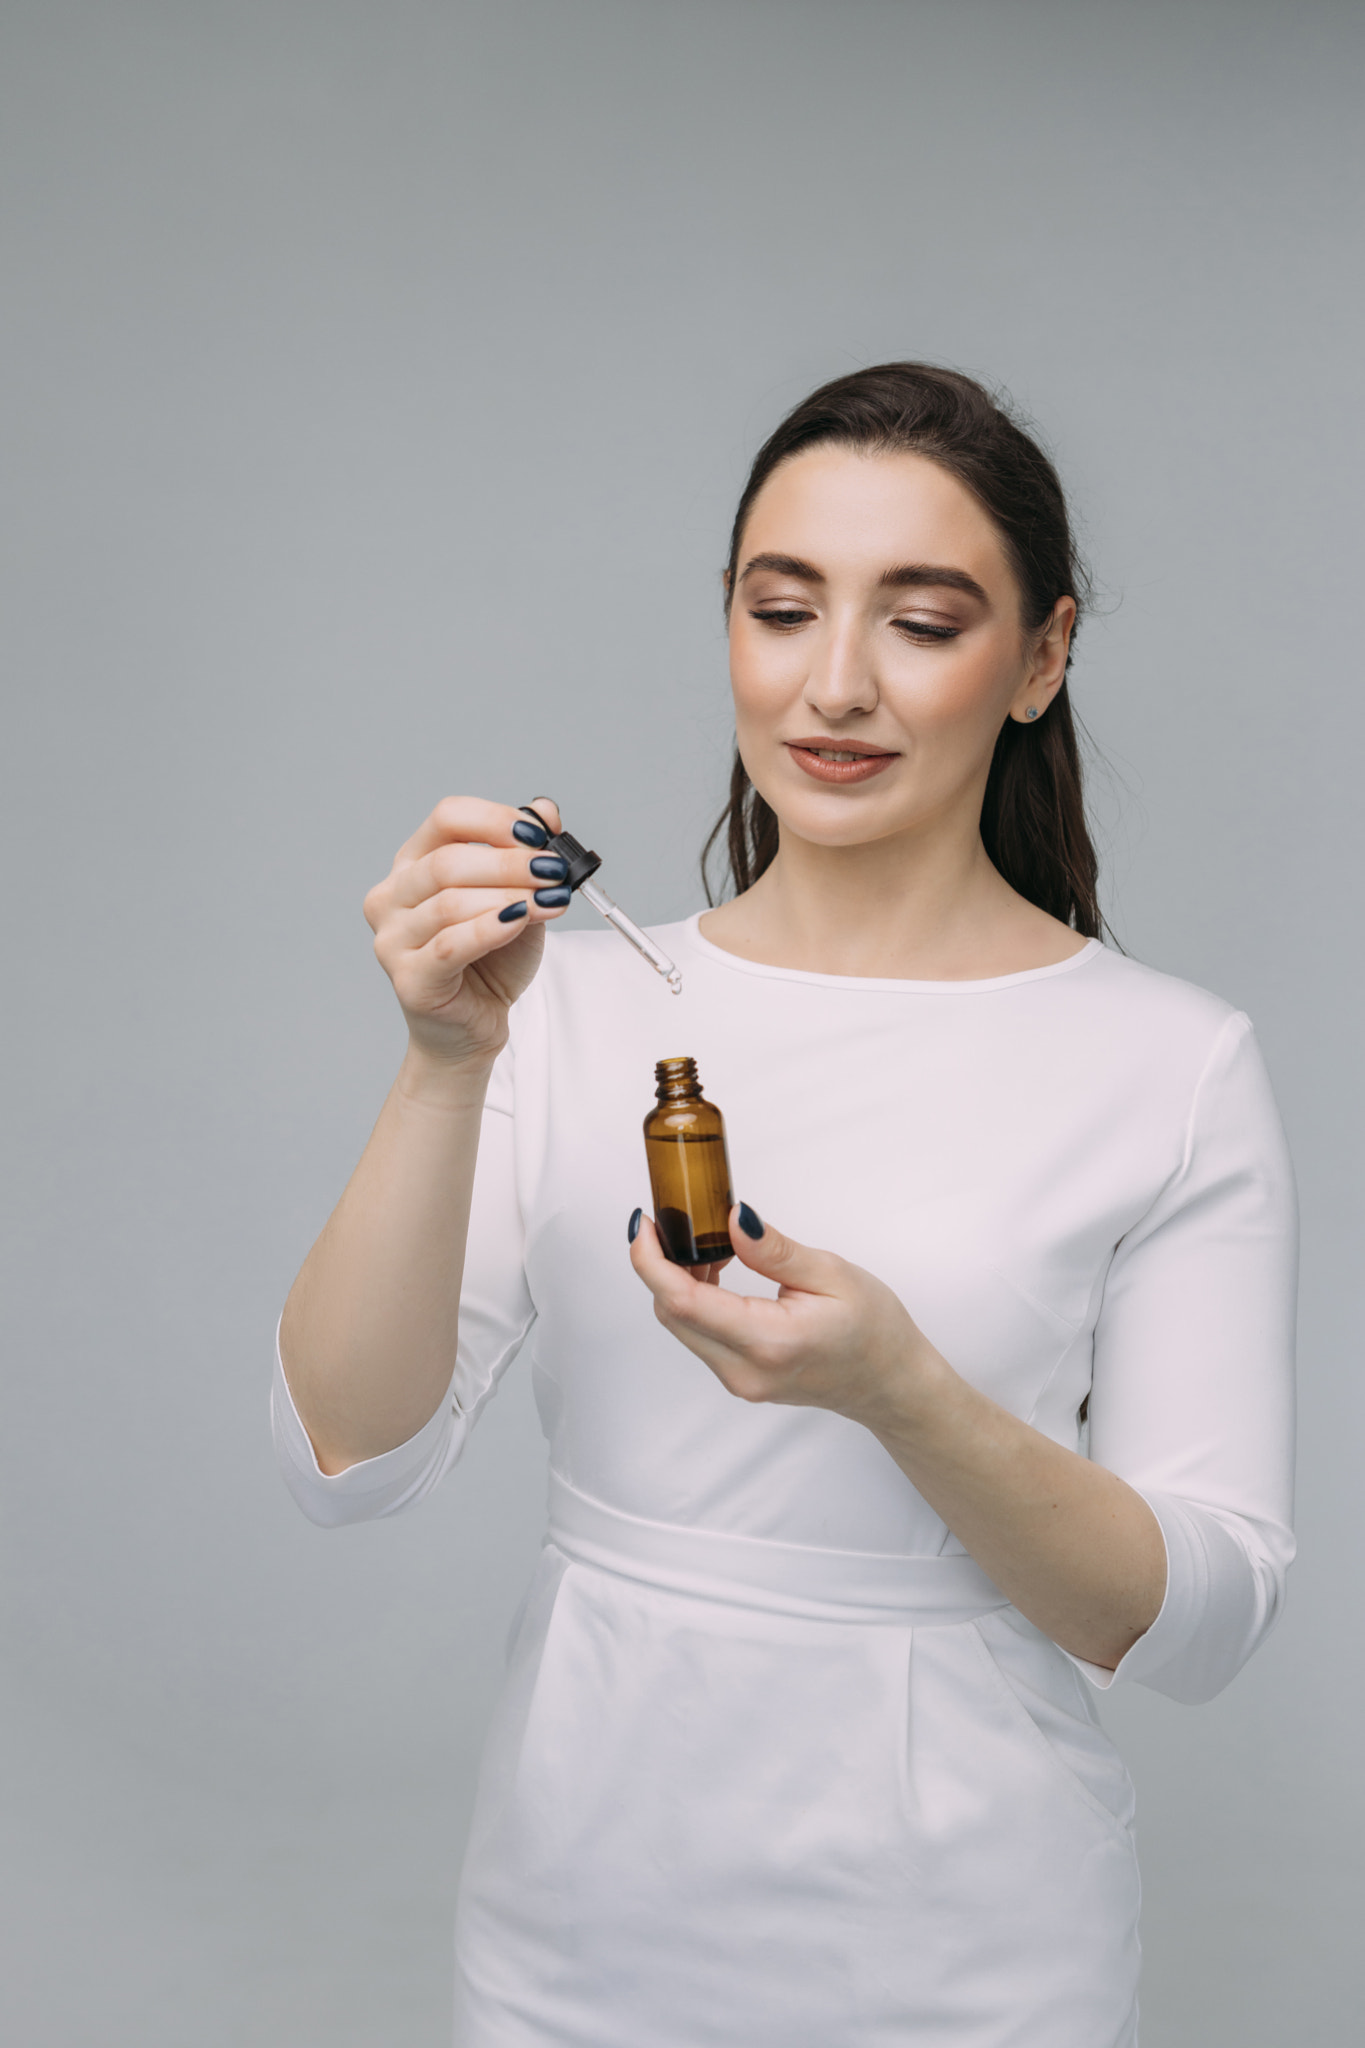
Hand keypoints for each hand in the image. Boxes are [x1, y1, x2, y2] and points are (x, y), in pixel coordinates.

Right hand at [364, 795, 566, 1067]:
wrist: (474, 1027)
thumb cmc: (490, 962)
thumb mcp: (517, 898)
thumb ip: (525, 856)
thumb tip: (544, 811)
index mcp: (412, 865)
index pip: (446, 819)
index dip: (495, 820)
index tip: (538, 834)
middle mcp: (391, 897)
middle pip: (447, 862)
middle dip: (510, 864)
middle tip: (554, 870)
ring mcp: (392, 940)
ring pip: (450, 903)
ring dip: (510, 896)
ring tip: (551, 899)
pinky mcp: (409, 980)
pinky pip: (451, 945)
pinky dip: (491, 929)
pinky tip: (521, 921)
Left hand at [628, 1203, 948, 1432]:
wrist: (891, 1382)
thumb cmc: (874, 1329)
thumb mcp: (831, 1273)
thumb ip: (774, 1249)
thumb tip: (732, 1218)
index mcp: (768, 1342)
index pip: (683, 1302)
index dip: (651, 1261)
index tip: (645, 1224)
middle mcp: (745, 1371)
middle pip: (672, 1314)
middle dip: (662, 1265)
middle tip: (679, 1223)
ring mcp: (739, 1381)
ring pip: (681, 1326)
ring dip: (679, 1282)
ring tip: (709, 1246)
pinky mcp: (740, 1379)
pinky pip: (700, 1336)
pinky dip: (696, 1301)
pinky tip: (718, 1273)